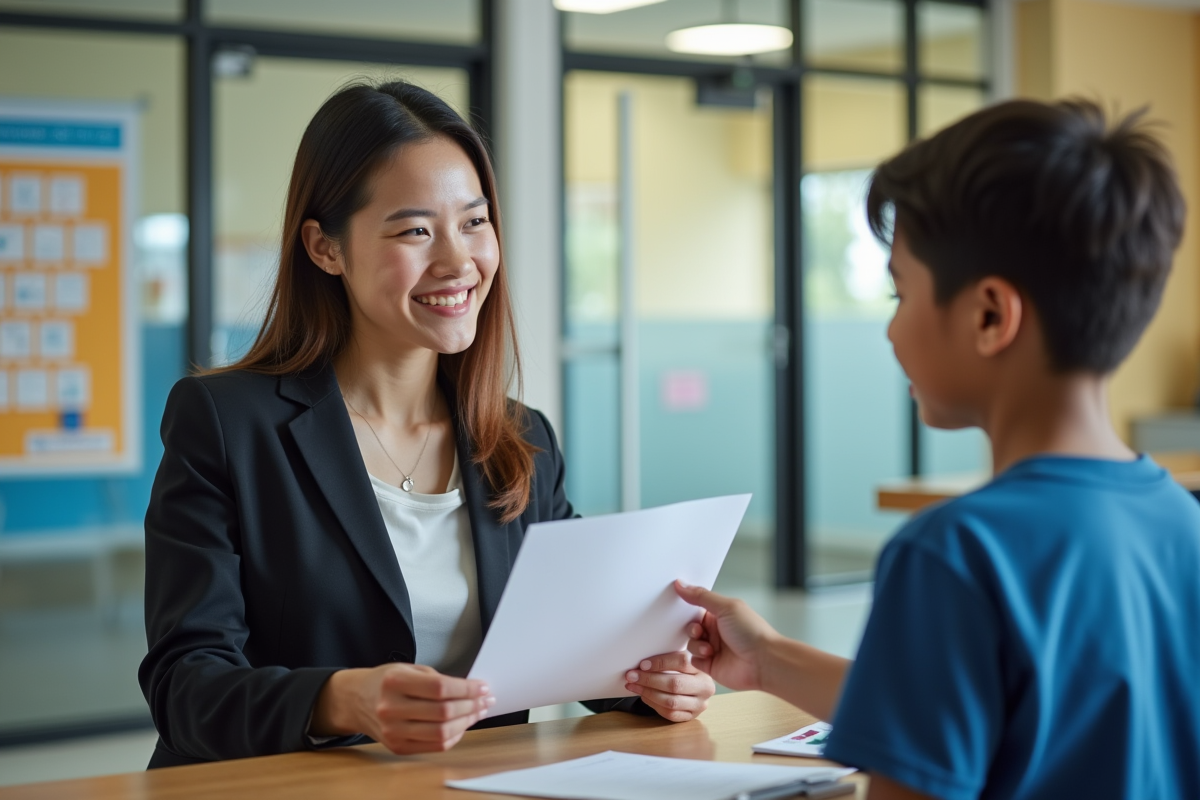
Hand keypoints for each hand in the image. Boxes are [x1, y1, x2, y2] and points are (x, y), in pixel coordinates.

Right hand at [312, 663, 493, 753]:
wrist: (355, 700)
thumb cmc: (385, 681)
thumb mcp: (407, 668)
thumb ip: (437, 679)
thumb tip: (472, 691)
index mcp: (395, 682)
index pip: (440, 688)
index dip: (467, 689)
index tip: (482, 687)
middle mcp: (391, 708)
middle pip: (443, 712)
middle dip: (471, 706)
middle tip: (485, 700)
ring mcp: (393, 731)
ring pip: (441, 733)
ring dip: (466, 723)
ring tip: (477, 712)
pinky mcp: (397, 746)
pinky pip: (435, 745)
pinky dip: (454, 736)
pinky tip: (462, 725)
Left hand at [624, 650, 714, 721]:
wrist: (699, 687)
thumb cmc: (686, 669)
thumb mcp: (683, 659)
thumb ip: (669, 658)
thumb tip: (642, 663)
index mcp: (703, 667)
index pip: (682, 662)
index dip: (660, 663)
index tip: (642, 664)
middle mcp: (705, 687)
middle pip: (674, 684)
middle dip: (649, 680)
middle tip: (632, 676)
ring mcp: (699, 704)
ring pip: (671, 701)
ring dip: (648, 693)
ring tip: (633, 686)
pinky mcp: (692, 716)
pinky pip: (670, 713)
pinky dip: (653, 704)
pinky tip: (644, 696)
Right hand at [674, 580, 779, 691]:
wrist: (764, 662)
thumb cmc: (752, 632)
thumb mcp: (726, 607)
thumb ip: (701, 596)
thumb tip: (682, 584)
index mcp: (720, 613)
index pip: (696, 607)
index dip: (687, 608)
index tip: (676, 605)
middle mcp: (716, 630)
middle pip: (690, 626)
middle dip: (691, 628)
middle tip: (699, 630)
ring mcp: (713, 648)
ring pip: (690, 642)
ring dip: (696, 644)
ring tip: (710, 648)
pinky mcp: (710, 665)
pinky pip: (692, 660)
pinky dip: (697, 657)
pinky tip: (709, 656)